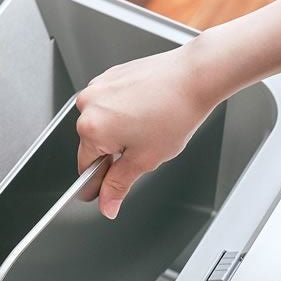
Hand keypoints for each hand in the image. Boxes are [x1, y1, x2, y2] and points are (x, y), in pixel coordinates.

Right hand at [76, 42, 214, 218]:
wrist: (195, 76)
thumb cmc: (174, 112)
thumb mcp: (144, 160)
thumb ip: (118, 185)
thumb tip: (106, 204)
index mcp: (91, 128)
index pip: (86, 168)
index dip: (100, 182)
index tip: (109, 187)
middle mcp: (88, 104)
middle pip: (93, 144)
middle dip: (114, 152)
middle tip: (143, 149)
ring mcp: (98, 86)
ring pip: (102, 123)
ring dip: (120, 131)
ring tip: (148, 126)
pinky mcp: (111, 76)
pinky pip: (111, 104)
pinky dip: (124, 112)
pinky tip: (147, 111)